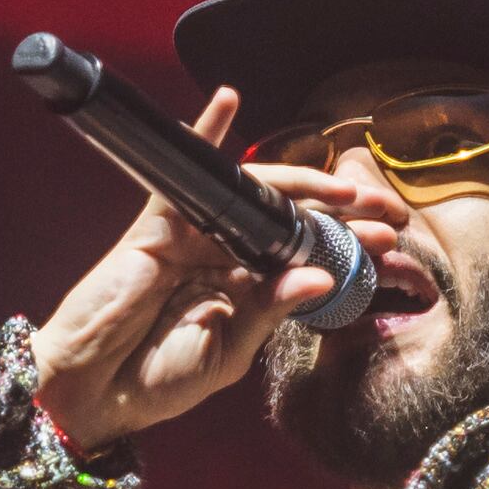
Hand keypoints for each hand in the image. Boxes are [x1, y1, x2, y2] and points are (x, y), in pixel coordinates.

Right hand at [30, 87, 390, 453]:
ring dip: (301, 182)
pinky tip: (228, 99)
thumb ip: (270, 313)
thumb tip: (320, 281)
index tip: (390, 244)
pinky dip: (206, 132)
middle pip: (290, 219)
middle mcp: (225, 256)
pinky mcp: (158, 223)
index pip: (306, 257)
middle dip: (340, 211)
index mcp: (248, 290)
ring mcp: (193, 235)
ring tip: (345, 183)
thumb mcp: (229, 353)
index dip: (347, 247)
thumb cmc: (160, 378)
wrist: (97, 389)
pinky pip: (186, 172)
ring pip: (253, 194)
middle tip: (385, 208)